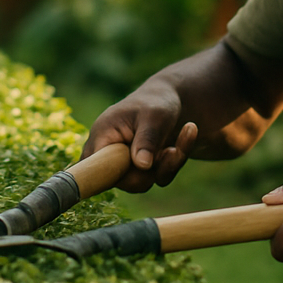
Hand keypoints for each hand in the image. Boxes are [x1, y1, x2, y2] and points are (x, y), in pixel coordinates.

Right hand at [82, 81, 199, 192]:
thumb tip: (142, 165)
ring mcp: (121, 164)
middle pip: (123, 182)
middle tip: (172, 150)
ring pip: (142, 182)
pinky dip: (172, 164)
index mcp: (101, 137)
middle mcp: (106, 153)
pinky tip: (185, 138)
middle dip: (152, 171)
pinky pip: (154, 178)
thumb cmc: (156, 102)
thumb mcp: (155, 116)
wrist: (167, 100)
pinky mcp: (136, 170)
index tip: (144, 166)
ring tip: (180, 139)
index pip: (96, 169)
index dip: (117, 174)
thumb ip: (147, 139)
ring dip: (166, 166)